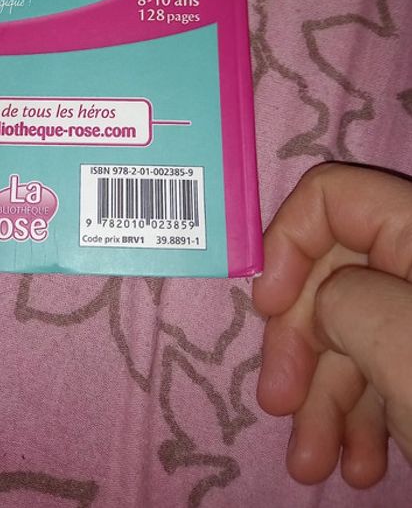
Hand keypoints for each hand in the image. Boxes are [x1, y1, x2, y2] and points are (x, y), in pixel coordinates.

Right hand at [252, 163, 411, 487]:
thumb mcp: (403, 344)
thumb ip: (344, 299)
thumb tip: (323, 303)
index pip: (334, 198)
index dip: (287, 245)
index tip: (265, 310)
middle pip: (335, 274)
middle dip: (299, 344)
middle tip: (277, 404)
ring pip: (354, 335)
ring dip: (324, 400)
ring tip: (313, 464)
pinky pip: (385, 374)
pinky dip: (362, 418)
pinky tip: (360, 466)